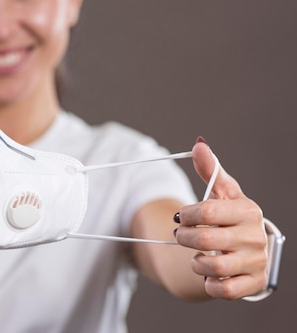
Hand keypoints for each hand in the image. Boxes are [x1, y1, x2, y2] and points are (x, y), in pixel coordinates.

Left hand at [175, 139, 267, 298]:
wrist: (242, 247)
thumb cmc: (228, 215)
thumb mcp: (221, 192)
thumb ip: (209, 170)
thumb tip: (200, 144)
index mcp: (247, 210)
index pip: (206, 211)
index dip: (186, 215)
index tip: (180, 217)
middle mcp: (255, 237)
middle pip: (207, 239)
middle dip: (184, 237)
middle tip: (179, 235)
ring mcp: (255, 262)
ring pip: (215, 266)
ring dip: (195, 262)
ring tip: (194, 255)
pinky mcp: (252, 284)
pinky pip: (225, 290)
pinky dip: (209, 283)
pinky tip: (206, 273)